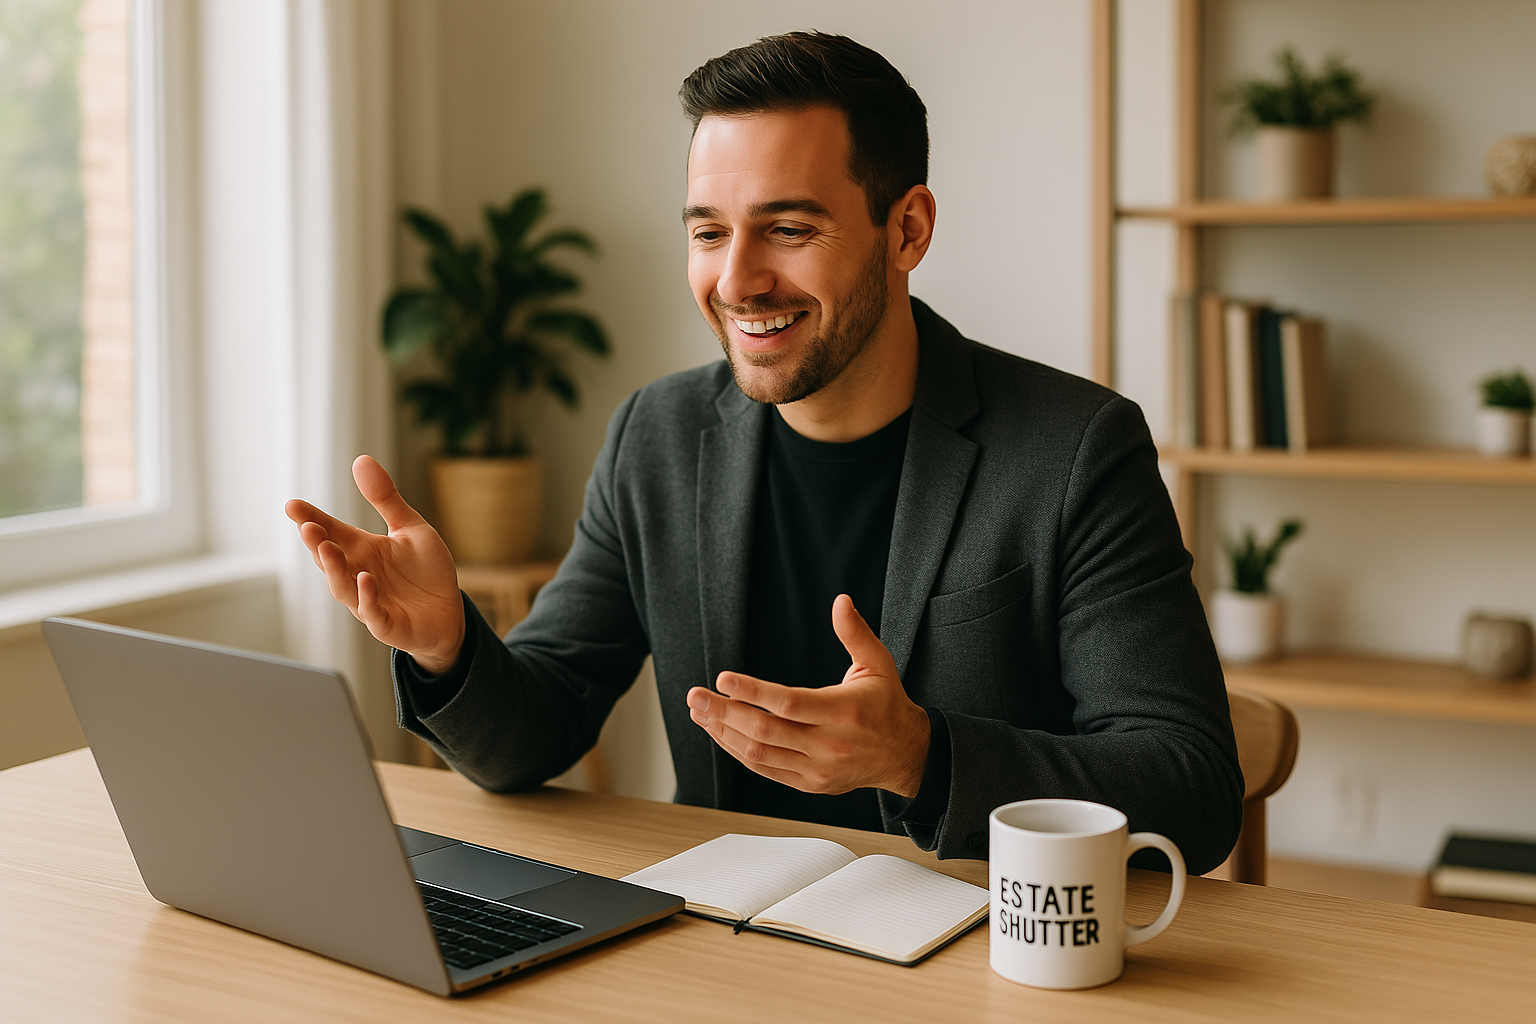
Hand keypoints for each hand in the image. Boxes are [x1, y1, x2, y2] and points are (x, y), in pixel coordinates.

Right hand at [284, 455, 465, 673]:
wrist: (449, 612)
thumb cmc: (426, 571)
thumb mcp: (410, 528)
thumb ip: (385, 499)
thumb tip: (361, 459)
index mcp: (362, 549)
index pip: (331, 531)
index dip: (311, 519)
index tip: (292, 505)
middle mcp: (358, 574)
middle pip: (330, 558)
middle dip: (317, 543)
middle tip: (307, 526)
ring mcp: (368, 601)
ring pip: (343, 587)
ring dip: (335, 568)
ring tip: (327, 548)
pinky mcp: (386, 623)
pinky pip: (372, 612)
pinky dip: (367, 596)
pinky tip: (366, 579)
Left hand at [686, 594, 931, 797]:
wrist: (905, 756)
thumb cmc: (887, 705)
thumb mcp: (878, 664)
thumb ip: (855, 633)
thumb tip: (840, 601)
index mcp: (844, 712)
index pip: (789, 703)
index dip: (752, 691)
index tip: (723, 678)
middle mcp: (830, 744)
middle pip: (766, 731)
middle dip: (725, 713)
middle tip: (696, 696)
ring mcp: (818, 769)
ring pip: (760, 754)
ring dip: (724, 733)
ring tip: (700, 712)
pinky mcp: (810, 784)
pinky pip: (766, 770)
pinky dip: (739, 752)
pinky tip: (721, 733)